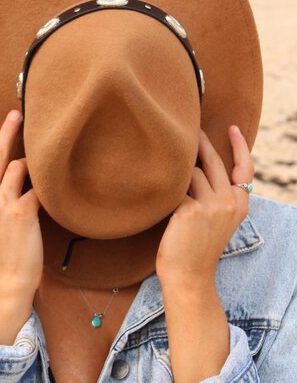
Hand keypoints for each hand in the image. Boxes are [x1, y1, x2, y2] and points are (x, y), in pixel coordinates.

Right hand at [0, 109, 42, 295]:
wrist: (7, 281)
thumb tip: (7, 169)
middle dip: (8, 130)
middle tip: (17, 114)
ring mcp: (1, 204)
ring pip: (21, 167)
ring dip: (34, 167)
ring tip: (42, 175)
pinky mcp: (22, 212)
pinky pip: (39, 186)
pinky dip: (48, 185)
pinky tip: (56, 188)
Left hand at [155, 126, 253, 284]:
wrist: (188, 275)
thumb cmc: (197, 244)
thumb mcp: (218, 217)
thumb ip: (216, 192)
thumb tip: (199, 161)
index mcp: (240, 204)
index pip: (244, 168)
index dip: (239, 146)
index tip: (233, 128)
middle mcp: (229, 202)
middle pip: (212, 160)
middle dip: (199, 142)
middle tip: (189, 129)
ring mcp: (211, 205)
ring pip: (190, 173)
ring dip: (177, 177)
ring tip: (168, 192)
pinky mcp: (189, 209)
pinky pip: (174, 187)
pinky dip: (166, 191)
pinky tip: (159, 202)